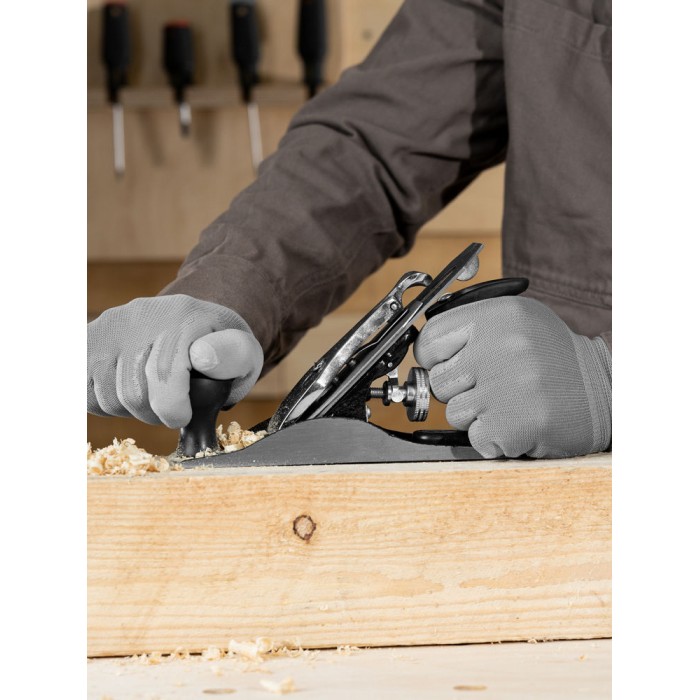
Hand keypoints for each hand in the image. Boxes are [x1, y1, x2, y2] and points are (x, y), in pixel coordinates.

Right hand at [87, 294, 262, 427]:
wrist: (194, 322)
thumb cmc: (221, 348)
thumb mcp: (244, 352)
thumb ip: (233, 355)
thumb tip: (201, 355)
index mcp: (185, 317)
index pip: (163, 374)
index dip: (172, 409)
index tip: (182, 416)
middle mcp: (143, 314)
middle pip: (134, 394)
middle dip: (155, 414)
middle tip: (173, 406)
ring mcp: (112, 324)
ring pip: (108, 398)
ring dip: (131, 410)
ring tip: (153, 394)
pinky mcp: (90, 337)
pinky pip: (85, 392)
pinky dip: (105, 403)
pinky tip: (128, 389)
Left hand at [414, 296, 610, 457]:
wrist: (607, 389)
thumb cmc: (555, 360)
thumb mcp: (517, 325)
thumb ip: (471, 333)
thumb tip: (421, 354)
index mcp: (498, 315)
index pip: (430, 338)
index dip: (434, 359)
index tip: (447, 366)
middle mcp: (502, 344)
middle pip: (439, 380)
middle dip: (459, 391)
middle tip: (493, 388)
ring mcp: (509, 383)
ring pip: (455, 413)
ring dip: (478, 417)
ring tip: (510, 405)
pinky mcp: (516, 421)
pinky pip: (476, 437)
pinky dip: (494, 440)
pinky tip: (518, 424)